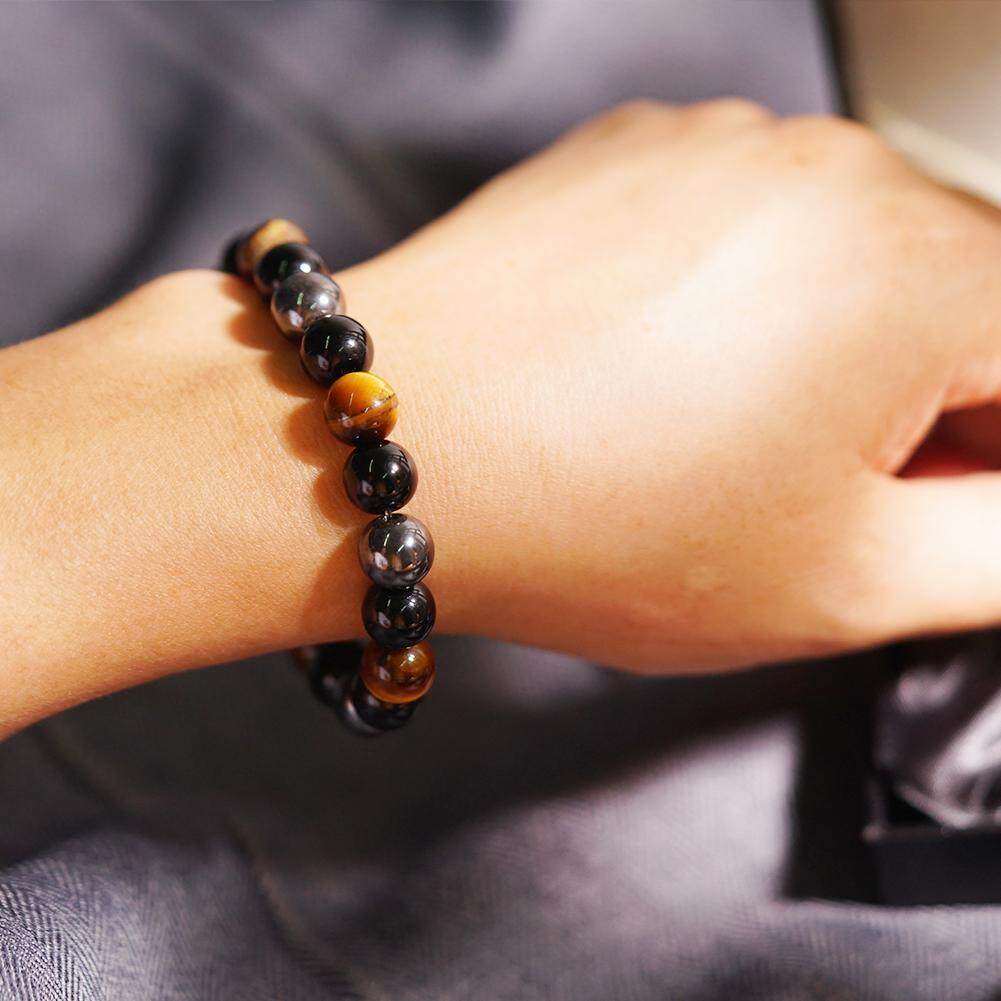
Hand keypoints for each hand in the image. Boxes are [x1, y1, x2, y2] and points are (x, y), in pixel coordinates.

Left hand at [6, 99, 1000, 734]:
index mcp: (911, 271)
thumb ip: (998, 547)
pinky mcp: (640, 152)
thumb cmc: (589, 520)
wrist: (393, 446)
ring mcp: (723, 145)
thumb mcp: (844, 581)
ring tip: (703, 434)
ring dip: (822, 348)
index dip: (983, 459)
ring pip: (845, 257)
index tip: (916, 507)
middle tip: (801, 488)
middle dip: (912, 403)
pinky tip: (650, 371)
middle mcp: (827, 170)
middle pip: (949, 297)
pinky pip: (744, 226)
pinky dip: (734, 298)